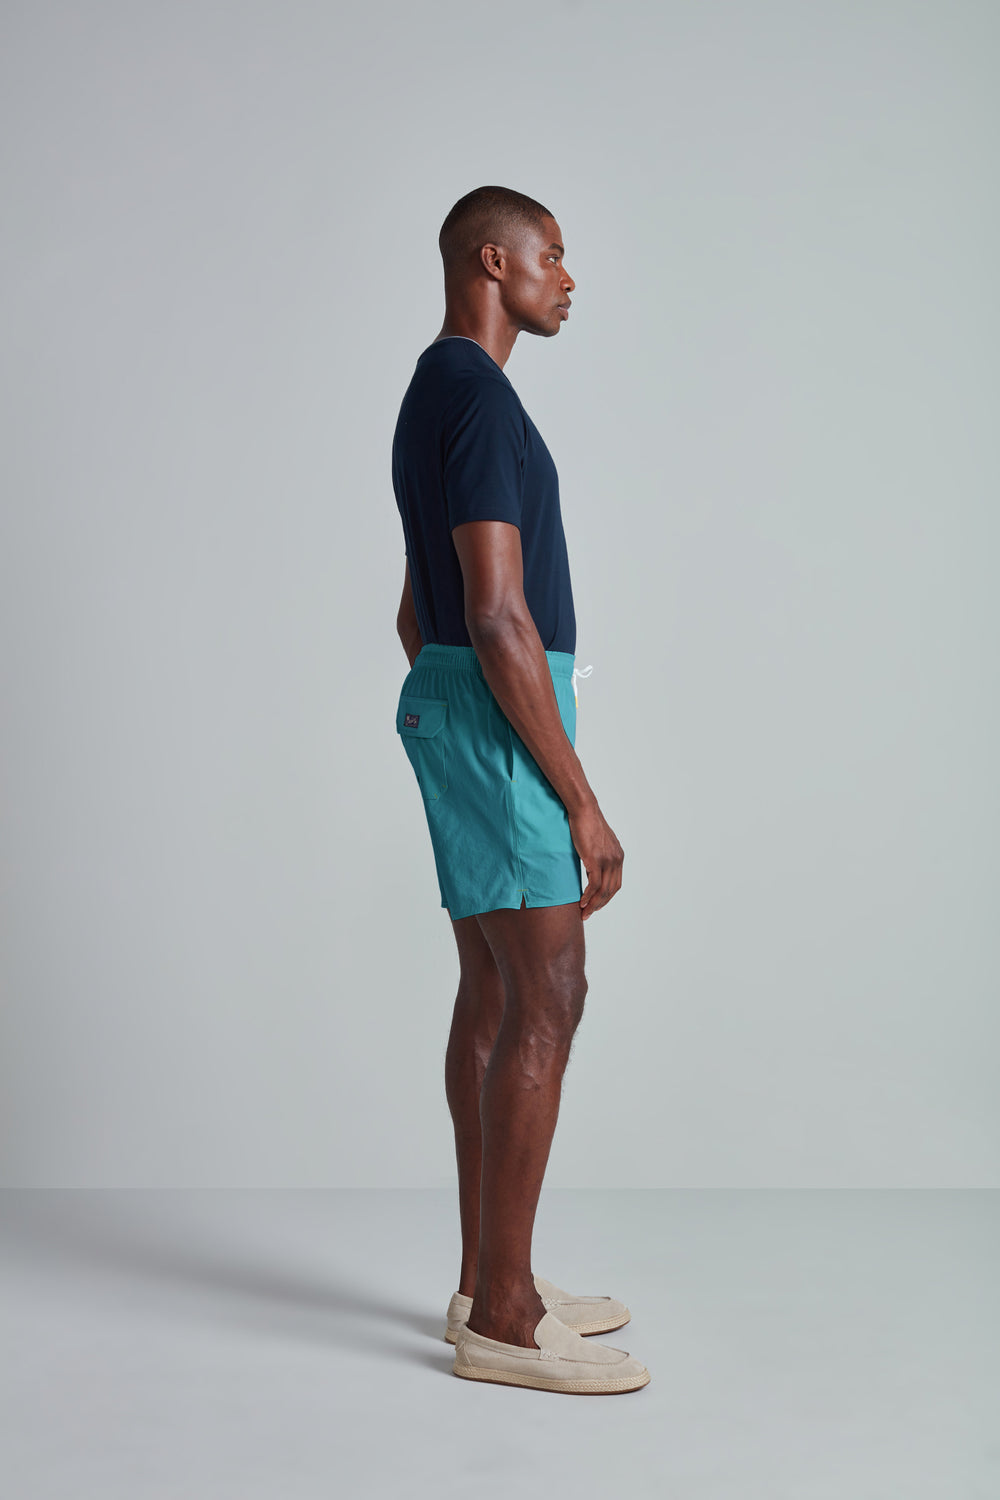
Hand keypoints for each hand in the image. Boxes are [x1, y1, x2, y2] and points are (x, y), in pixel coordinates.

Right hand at [568, 799, 623, 918]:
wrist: (583, 810)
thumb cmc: (586, 822)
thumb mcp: (596, 842)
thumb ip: (598, 855)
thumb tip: (591, 866)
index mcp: (618, 856)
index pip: (615, 883)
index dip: (606, 897)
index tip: (595, 904)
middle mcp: (616, 859)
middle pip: (611, 890)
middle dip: (600, 904)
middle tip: (589, 913)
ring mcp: (607, 860)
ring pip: (603, 890)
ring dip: (593, 904)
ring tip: (584, 912)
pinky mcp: (595, 860)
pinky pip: (594, 885)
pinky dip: (588, 896)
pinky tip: (581, 901)